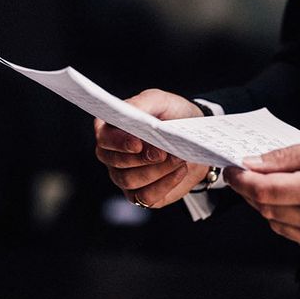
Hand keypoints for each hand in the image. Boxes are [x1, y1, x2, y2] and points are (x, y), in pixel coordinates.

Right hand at [94, 89, 209, 207]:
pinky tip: (179, 170)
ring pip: (130, 181)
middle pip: (115, 163)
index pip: (104, 138)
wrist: (195, 137)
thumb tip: (127, 114)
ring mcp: (124, 177)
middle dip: (142, 158)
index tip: (138, 143)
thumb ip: (140, 104)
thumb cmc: (173, 115)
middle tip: (164, 151)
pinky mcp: (141, 195)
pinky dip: (165, 184)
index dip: (118, 142)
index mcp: (112, 129)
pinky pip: (146, 197)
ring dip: (157, 170)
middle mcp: (112, 155)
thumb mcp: (159, 101)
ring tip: (177, 158)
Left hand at [225, 137, 299, 259]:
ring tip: (277, 186)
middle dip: (251, 191)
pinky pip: (293, 236)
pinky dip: (287, 219)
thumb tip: (255, 163)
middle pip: (265, 208)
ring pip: (276, 224)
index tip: (232, 171)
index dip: (241, 181)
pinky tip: (297, 203)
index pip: (263, 190)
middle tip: (247, 175)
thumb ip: (287, 157)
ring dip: (268, 206)